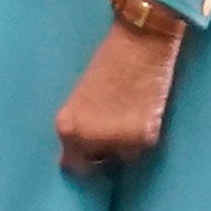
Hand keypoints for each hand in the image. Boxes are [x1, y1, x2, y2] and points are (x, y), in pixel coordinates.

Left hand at [55, 20, 180, 172]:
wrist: (137, 45)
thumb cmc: (104, 63)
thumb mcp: (79, 97)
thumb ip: (78, 123)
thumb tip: (78, 149)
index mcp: (67, 126)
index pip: (70, 163)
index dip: (79, 158)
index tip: (86, 153)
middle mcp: (88, 138)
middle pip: (94, 165)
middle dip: (100, 153)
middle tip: (108, 130)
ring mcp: (116, 141)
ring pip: (120, 158)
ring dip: (121, 146)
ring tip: (124, 118)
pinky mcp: (143, 139)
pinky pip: (138, 150)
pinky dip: (138, 140)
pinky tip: (138, 116)